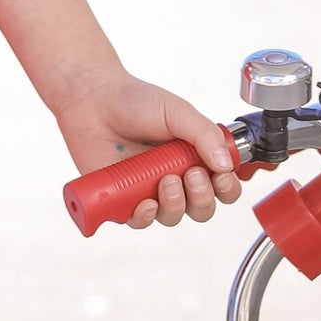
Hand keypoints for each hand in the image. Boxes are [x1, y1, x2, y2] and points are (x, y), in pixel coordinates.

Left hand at [55, 68, 244, 228]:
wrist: (94, 99)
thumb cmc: (135, 101)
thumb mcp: (177, 111)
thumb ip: (205, 135)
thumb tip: (225, 165)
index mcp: (194, 157)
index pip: (223, 186)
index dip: (227, 187)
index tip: (220, 176)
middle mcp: (175, 177)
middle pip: (202, 208)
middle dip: (202, 198)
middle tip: (190, 175)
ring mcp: (150, 189)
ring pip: (174, 216)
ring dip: (175, 204)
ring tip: (165, 180)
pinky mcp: (123, 198)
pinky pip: (140, 221)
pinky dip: (146, 216)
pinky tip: (146, 202)